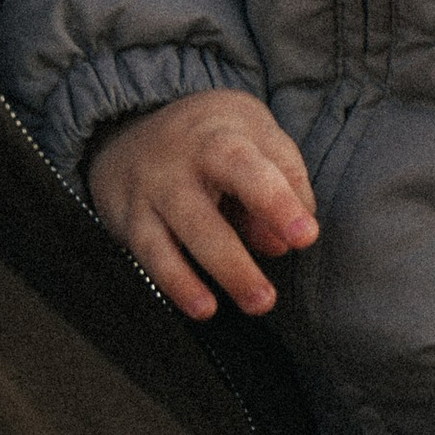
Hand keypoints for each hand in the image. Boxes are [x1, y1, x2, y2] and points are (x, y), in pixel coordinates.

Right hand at [86, 90, 317, 318]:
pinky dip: (177, 283)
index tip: (304, 237)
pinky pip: (152, 255)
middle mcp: (179, 162)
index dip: (278, 203)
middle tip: (268, 298)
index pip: (252, 170)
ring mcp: (151, 190)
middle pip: (206, 211)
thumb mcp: (257, 136)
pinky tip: (203, 308)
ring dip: (215, 274)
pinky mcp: (130, 218)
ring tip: (250, 305)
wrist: (131, 126)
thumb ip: (284, 182)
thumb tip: (281, 243)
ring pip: (180, 236)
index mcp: (221, 137)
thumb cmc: (213, 138)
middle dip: (236, 261)